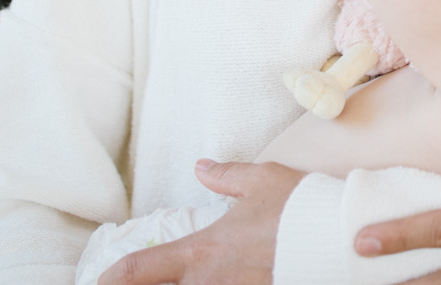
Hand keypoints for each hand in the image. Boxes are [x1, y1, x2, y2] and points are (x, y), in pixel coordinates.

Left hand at [102, 159, 305, 284]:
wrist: (342, 239)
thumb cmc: (302, 209)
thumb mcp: (262, 181)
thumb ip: (226, 177)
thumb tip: (201, 167)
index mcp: (202, 252)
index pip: (138, 272)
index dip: (110, 280)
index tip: (98, 281)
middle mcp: (209, 284)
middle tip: (135, 283)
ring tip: (176, 282)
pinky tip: (220, 282)